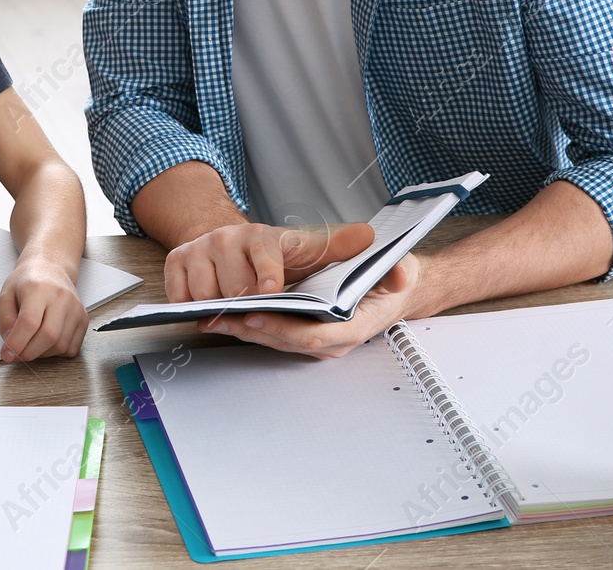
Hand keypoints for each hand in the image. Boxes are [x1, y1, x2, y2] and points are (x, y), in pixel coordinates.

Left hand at [0, 256, 88, 361]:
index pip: (29, 322)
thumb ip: (5, 320)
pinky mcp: (83, 319)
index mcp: (39, 288)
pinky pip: (71, 348)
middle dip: (28, 352)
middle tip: (17, 353)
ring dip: (42, 353)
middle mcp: (61, 297)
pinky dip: (56, 352)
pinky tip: (46, 341)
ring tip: (31, 343)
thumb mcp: (6, 295)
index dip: (16, 343)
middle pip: (48, 336)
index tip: (7, 354)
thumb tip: (11, 344)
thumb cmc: (28, 281)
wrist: (51, 268)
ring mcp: (76, 309)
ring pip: (61, 345)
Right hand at [163, 220, 376, 302]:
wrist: (227, 241)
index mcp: (260, 235)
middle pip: (232, 285)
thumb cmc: (271, 255)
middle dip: (245, 304)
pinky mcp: (176, 260)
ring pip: (203, 291)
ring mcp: (198, 248)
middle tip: (255, 312)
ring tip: (233, 311)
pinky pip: (179, 293)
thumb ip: (337, 247)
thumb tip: (368, 236)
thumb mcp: (306, 250)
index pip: (264, 255)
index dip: (268, 275)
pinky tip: (207, 309)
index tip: (272, 291)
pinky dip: (190, 306)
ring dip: (218, 308)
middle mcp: (225, 237)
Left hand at [202, 253, 422, 358]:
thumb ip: (397, 273)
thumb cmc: (390, 282)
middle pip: (286, 341)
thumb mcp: (399, 271)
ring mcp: (317, 342)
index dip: (283, 328)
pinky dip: (249, 327)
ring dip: (243, 330)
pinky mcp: (304, 336)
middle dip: (252, 330)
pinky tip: (225, 315)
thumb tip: (399, 275)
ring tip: (213, 316)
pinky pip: (273, 335)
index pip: (313, 336)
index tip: (257, 315)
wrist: (392, 292)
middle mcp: (332, 341)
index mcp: (353, 328)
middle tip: (221, 316)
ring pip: (275, 341)